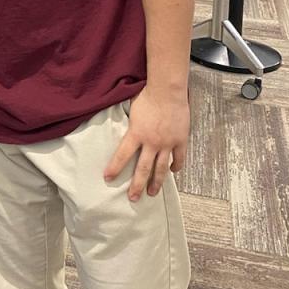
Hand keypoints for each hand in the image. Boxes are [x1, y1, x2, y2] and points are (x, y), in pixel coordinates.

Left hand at [103, 87, 189, 201]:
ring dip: (156, 182)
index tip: (108, 178)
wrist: (168, 90)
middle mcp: (151, 142)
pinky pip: (179, 158)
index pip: (122, 155)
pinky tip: (173, 172)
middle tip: (133, 198)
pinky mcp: (180, 140)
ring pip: (161, 168)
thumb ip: (127, 122)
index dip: (114, 168)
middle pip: (143, 169)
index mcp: (136, 134)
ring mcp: (167, 143)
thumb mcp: (131, 108)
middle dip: (137, 185)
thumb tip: (115, 124)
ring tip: (152, 193)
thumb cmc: (147, 95)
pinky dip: (176, 167)